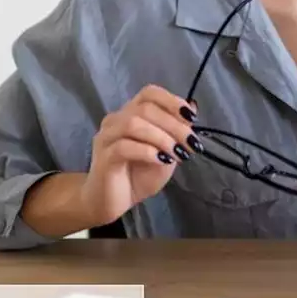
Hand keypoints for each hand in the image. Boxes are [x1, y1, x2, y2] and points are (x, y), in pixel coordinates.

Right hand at [79, 85, 199, 225]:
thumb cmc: (139, 176)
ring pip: (133, 124)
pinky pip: (124, 147)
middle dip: (173, 124)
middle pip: (145, 108)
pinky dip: (147, 151)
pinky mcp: (103, 157)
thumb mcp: (167, 151)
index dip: (171, 100)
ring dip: (161, 137)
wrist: (116, 203)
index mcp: (131, 114)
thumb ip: (176, 130)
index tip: (191, 117)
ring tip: (177, 154)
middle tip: (190, 143)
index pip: (149, 93)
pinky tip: (161, 160)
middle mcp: (116, 120)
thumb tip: (193, 107)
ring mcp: (107, 137)